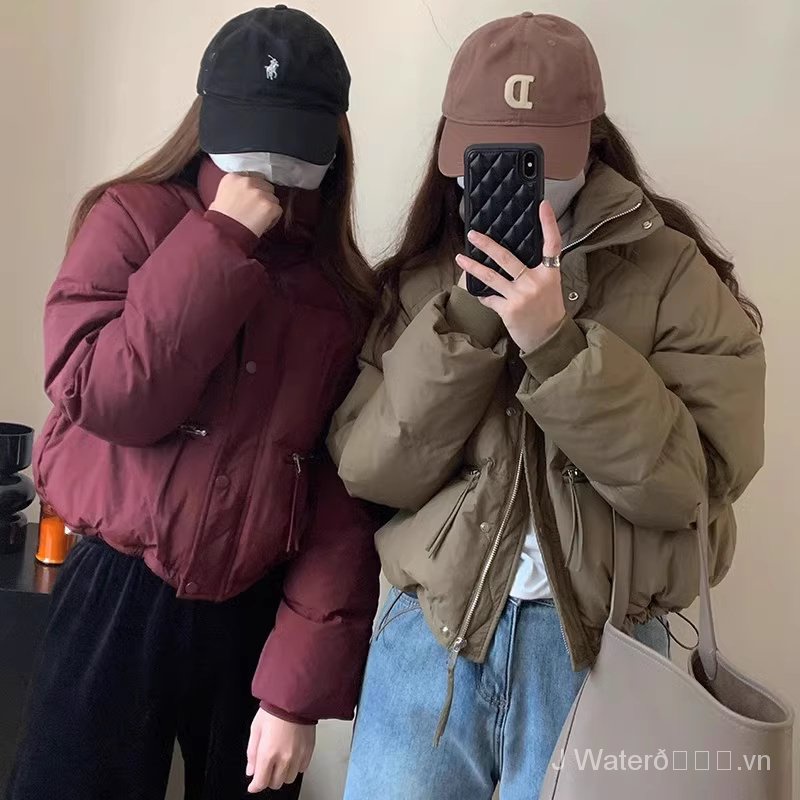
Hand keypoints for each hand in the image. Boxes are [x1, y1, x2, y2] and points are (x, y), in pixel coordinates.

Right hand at [209, 172, 282, 236]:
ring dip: (268, 207)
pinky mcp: (269, 206)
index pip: (253, 177)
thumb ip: (234, 189)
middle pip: (266, 186)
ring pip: (273, 198)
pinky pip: (278, 210)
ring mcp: (259, 193)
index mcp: (233, 177)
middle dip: (263, 196)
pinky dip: (273, 219)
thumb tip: (241, 191)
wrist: (225, 235)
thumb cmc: (220, 220)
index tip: (252, 199)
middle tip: (256, 210)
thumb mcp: (219, 197)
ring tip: (258, 218)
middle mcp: (247, 182)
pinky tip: (262, 224)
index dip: (255, 189)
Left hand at [246, 709, 314, 792]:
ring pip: (289, 779)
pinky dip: (295, 766)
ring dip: (282, 774)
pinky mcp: (309, 751)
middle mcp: (284, 758)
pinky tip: (291, 755)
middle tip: (266, 768)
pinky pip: (301, 769)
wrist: (296, 697)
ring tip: (280, 761)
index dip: (255, 786)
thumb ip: (252, 753)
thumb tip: (251, 770)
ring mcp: (298, 756)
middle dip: (268, 779)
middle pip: (275, 783)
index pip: (261, 782)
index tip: (253, 785)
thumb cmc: (275, 709)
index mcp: (268, 753)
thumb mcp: (256, 729)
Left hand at [456, 201, 564, 352]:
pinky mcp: (508, 310)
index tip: (543, 205)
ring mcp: (520, 296)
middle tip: (473, 234)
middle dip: (486, 244)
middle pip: (507, 257)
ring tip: (460, 258)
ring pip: (491, 277)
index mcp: (550, 273)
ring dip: (473, 267)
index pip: (552, 243)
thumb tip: (515, 256)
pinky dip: (483, 295)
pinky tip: (478, 293)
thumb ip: (537, 270)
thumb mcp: (550, 286)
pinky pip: (489, 298)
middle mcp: (535, 281)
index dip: (548, 223)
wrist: (548, 338)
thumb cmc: (548, 310)